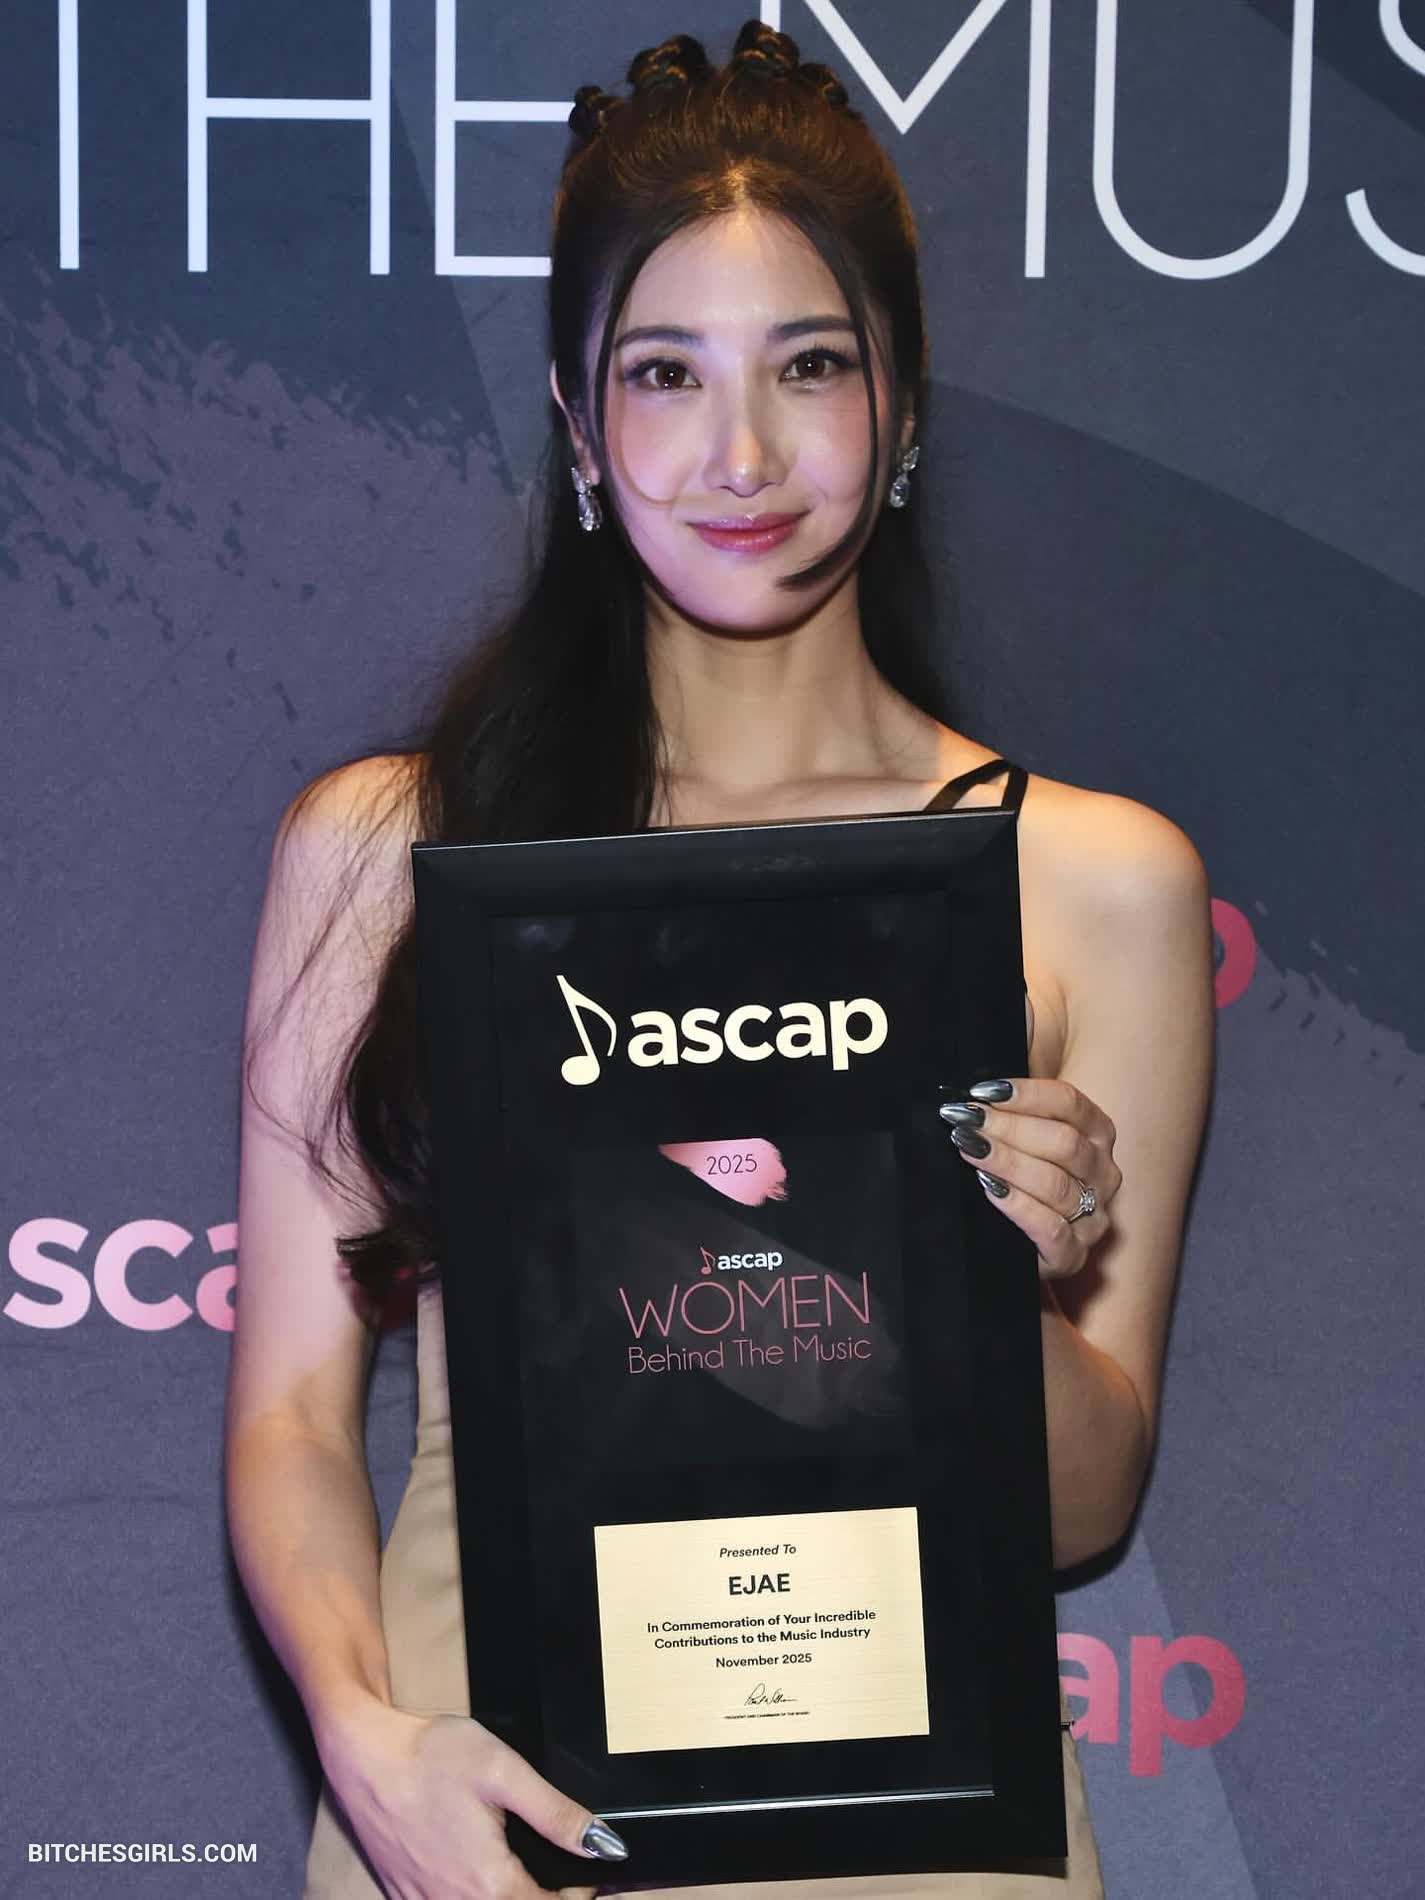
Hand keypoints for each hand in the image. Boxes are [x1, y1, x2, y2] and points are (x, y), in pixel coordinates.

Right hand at [317, 1699, 621, 1899]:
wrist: (365, 1754)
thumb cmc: (430, 1756)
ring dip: (510, 1895)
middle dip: (544, 1896)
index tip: (585, 1871)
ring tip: (521, 1867)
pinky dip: (469, 1894)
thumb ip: (558, 1814)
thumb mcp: (505, 1772)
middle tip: (558, 1867)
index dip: (577, 1895)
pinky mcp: (404, 1896)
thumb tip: (605, 1846)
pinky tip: (475, 1867)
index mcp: (489, 1885)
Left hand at [937, 1054, 1120, 1280]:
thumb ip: (1018, 1068)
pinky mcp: (1073, 1256)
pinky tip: (990, 1189)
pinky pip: (1054, 1233)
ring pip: (1057, 1186)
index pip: (1070, 1103)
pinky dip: (1020, 1209)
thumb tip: (1016, 1007)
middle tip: (964, 1119)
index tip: (980, 1090)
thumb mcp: (1016, 1113)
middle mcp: (1103, 1172)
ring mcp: (1094, 1216)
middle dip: (1008, 1129)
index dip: (1025, 1094)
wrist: (1012, 1232)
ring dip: (1008, 1163)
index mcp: (1097, 1131)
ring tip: (969, 1148)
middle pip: (1062, 1143)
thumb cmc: (1015, 1160)